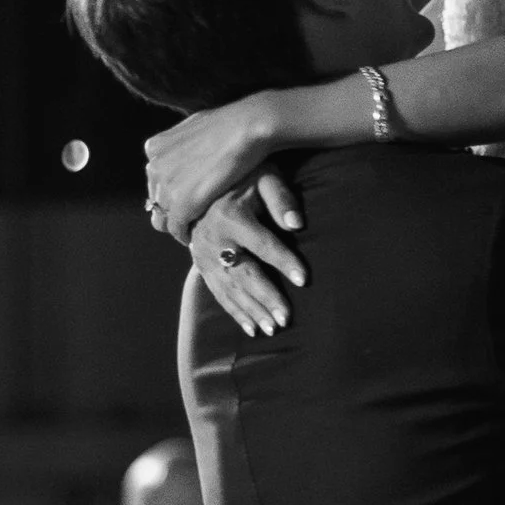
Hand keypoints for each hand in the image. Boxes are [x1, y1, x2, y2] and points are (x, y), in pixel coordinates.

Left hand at [147, 95, 277, 244]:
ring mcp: (165, 185)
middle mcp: (154, 166)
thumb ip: (184, 144)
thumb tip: (187, 151)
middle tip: (191, 218)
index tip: (187, 200)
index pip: (155, 181)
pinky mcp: (180, 203)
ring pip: (163, 217)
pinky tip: (195, 236)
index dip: (171, 192)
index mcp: (155, 148)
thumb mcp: (196, 127)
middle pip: (156, 200)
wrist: (247, 128)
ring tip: (195, 228)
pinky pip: (176, 228)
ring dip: (178, 224)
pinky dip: (184, 234)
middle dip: (171, 209)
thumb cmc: (231, 125)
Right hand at [185, 175, 307, 336]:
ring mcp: (202, 253)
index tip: (304, 279)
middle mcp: (213, 237)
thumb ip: (281, 198)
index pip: (262, 244)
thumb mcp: (264, 176)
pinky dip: (235, 312)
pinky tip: (251, 329)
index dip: (284, 261)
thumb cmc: (244, 176)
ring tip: (273, 329)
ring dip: (252, 311)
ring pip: (230, 288)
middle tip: (286, 318)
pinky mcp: (200, 264)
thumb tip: (297, 224)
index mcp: (230, 215)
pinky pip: (218, 292)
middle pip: (243, 273)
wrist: (202, 180)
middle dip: (266, 297)